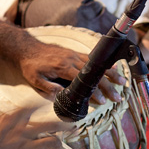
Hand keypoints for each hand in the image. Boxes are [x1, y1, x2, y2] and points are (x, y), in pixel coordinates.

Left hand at [0, 18, 123, 104]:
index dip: (94, 91)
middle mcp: (71, 59)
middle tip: (117, 97)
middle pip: (94, 73)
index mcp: (63, 67)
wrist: (26, 48)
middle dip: (107, 85)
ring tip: (122, 83)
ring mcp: (74, 55)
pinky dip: (102, 65)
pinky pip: (91, 59)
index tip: (103, 101)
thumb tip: (62, 97)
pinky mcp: (74, 53)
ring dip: (110, 74)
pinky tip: (112, 69)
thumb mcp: (35, 79)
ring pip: (96, 65)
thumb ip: (49, 88)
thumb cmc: (30, 65)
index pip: (82, 81)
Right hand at [0, 108, 77, 148]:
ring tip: (70, 141)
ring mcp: (26, 148)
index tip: (51, 101)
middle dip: (62, 124)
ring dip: (62, 142)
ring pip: (52, 143)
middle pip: (48, 124)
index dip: (42, 104)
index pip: (30, 108)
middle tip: (72, 123)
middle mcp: (21, 132)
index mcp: (10, 120)